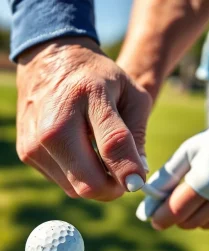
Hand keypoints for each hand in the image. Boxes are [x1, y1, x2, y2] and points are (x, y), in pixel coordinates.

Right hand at [16, 37, 151, 199]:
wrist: (51, 60)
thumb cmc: (99, 78)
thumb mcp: (131, 94)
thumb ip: (138, 134)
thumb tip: (137, 175)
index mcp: (90, 96)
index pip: (112, 143)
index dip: (129, 170)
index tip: (138, 184)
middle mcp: (56, 121)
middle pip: (89, 180)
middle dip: (113, 188)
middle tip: (124, 179)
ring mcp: (37, 140)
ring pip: (76, 189)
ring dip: (97, 183)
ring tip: (104, 160)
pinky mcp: (26, 152)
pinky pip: (62, 182)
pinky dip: (79, 176)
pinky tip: (82, 153)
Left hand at [137, 101, 208, 229]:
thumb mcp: (190, 150)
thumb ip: (169, 174)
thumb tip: (149, 194)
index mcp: (205, 180)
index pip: (176, 211)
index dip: (161, 217)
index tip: (153, 219)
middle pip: (189, 222)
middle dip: (175, 216)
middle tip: (171, 204)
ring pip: (205, 224)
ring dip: (194, 216)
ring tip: (194, 196)